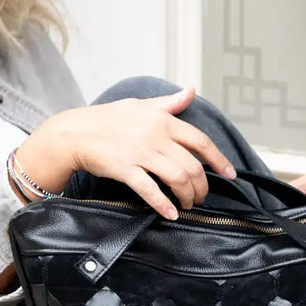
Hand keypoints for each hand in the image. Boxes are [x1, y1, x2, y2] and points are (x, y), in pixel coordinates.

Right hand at [13, 87, 235, 219]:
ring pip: (177, 178)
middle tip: (202, 197)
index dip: (219, 159)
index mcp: (162, 120)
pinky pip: (150, 190)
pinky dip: (164, 205)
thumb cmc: (108, 120)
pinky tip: (171, 214)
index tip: (230, 174)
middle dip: (203, 186)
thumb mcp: (140, 105)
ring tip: (189, 204)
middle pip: (192, 165)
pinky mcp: (125, 168)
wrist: (76, 132)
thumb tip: (191, 91)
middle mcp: (155, 135)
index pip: (200, 141)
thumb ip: (168, 104)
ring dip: (188, 196)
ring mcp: (140, 152)